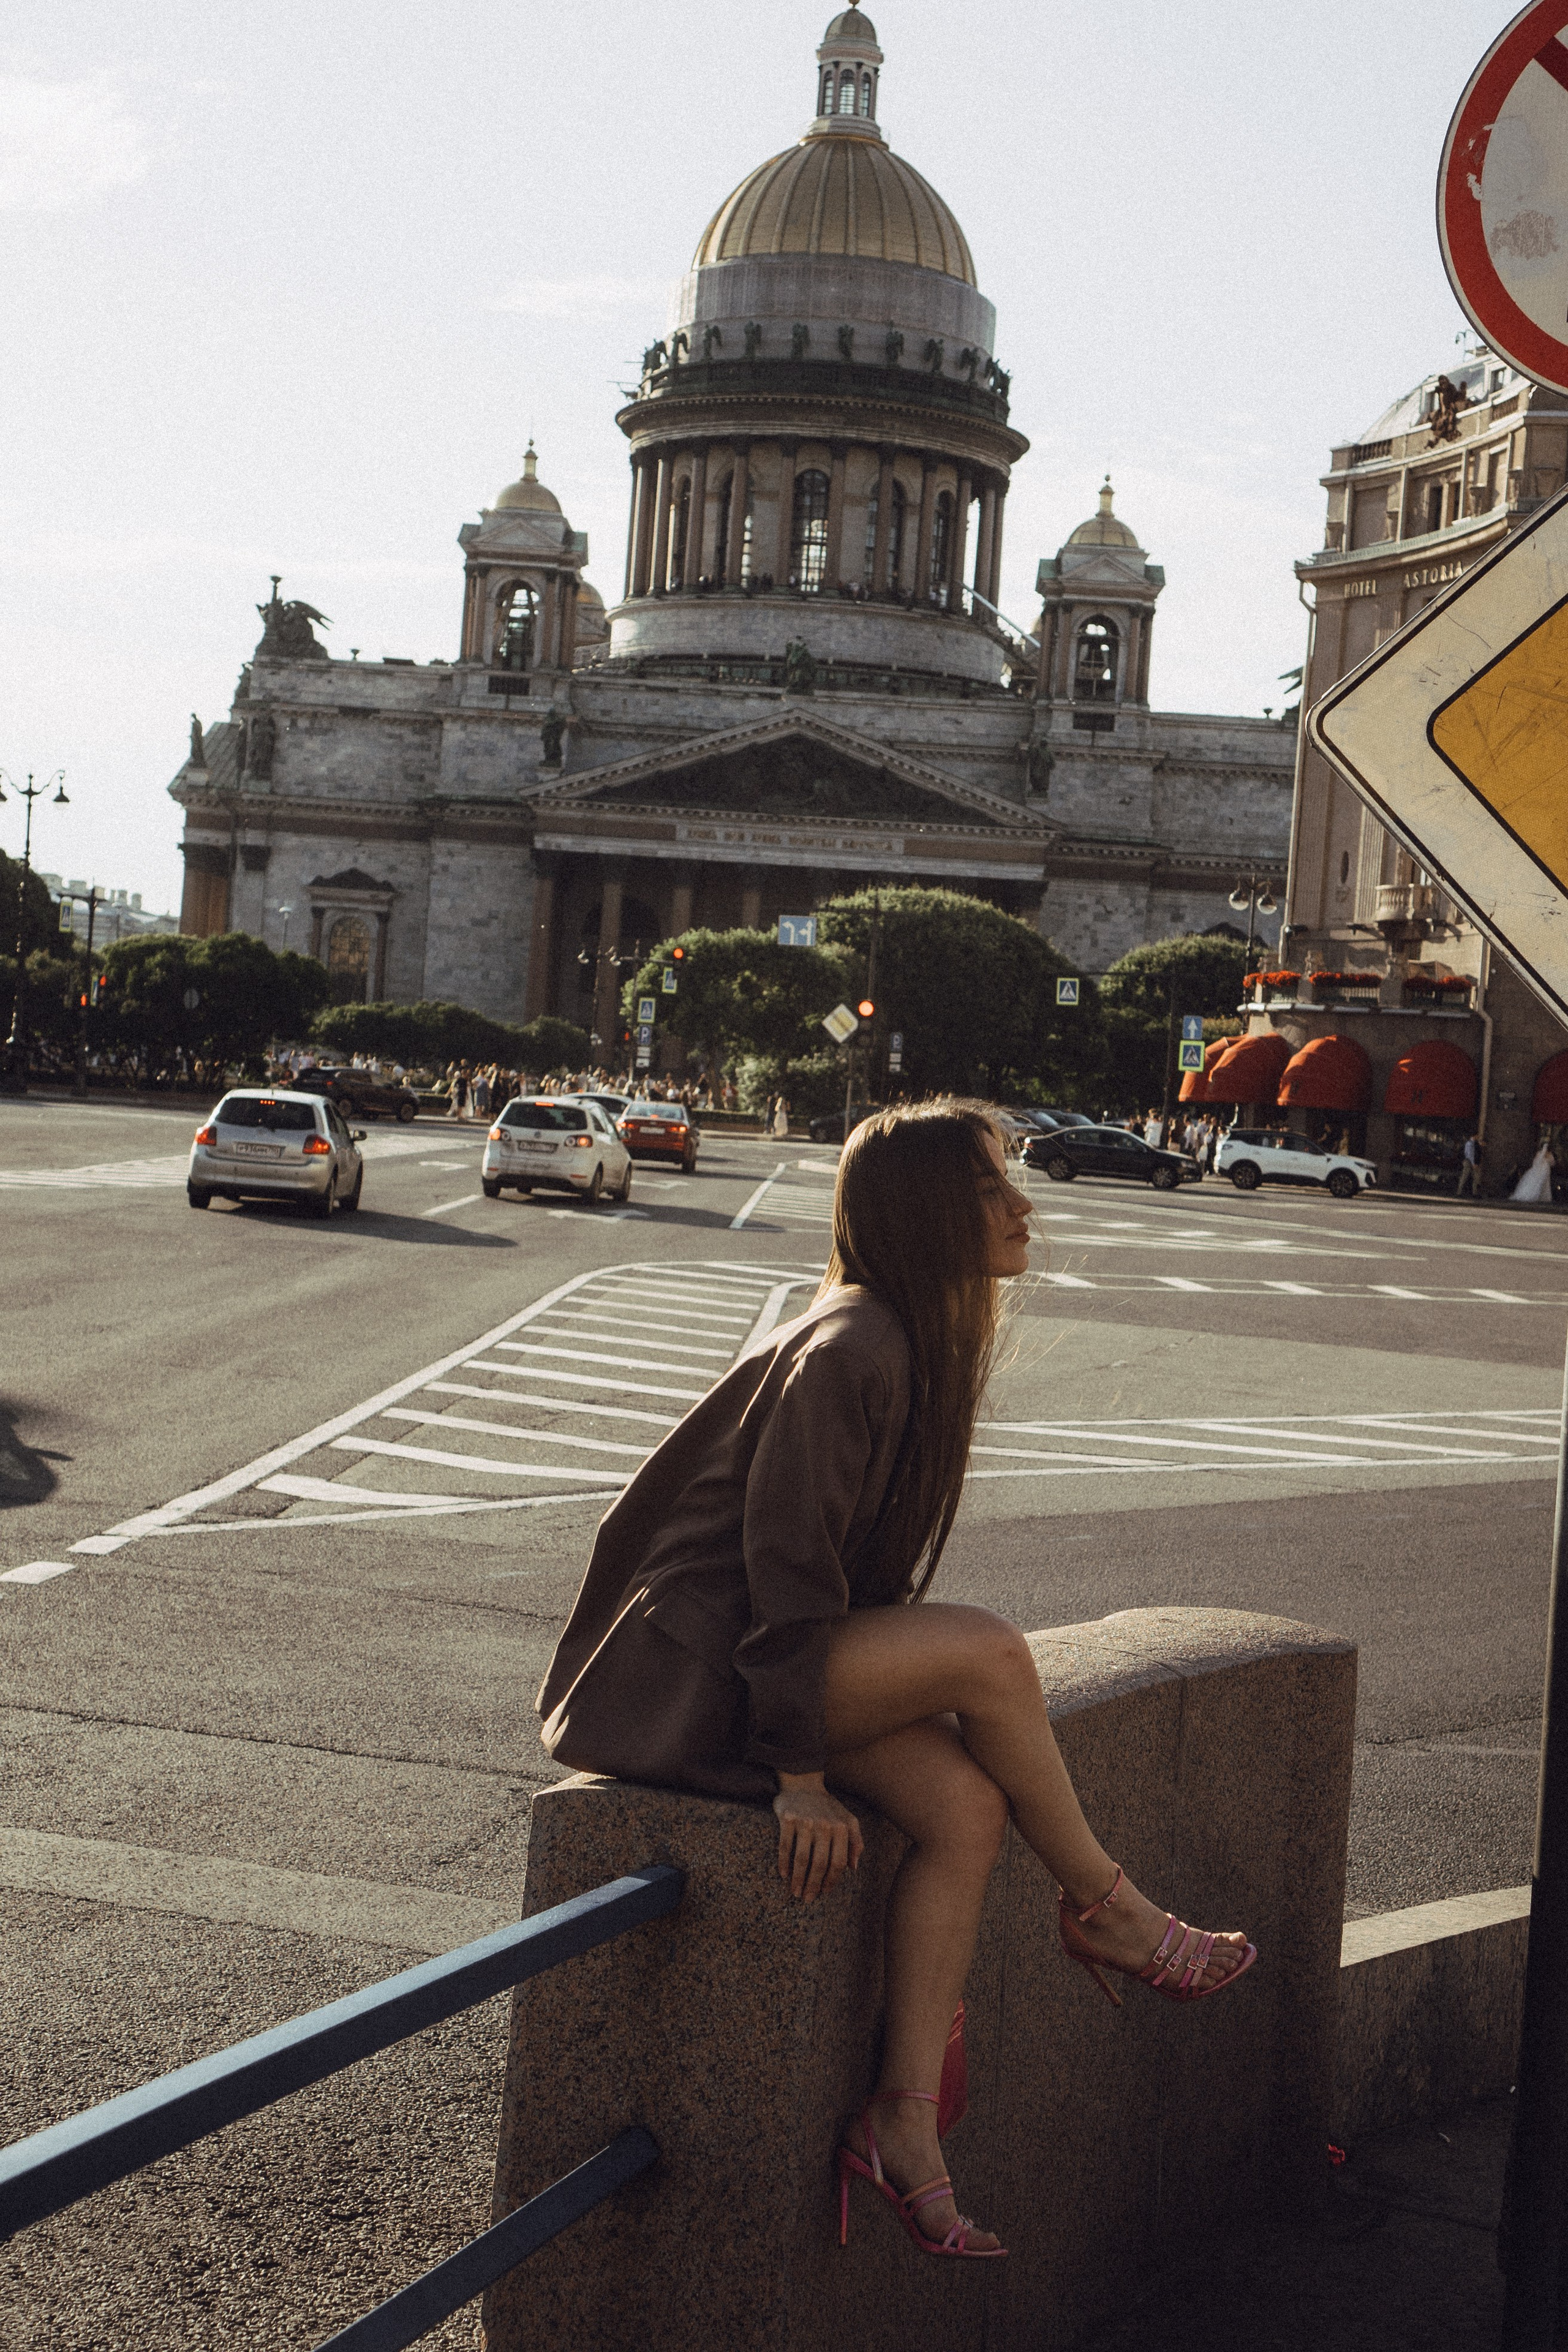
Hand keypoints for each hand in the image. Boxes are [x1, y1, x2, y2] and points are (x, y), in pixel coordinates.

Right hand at [773, 1772, 862, 1902]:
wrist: (803, 1783)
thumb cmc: (828, 1806)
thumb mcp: (848, 1820)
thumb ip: (856, 1842)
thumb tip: (853, 1868)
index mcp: (841, 1827)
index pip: (839, 1861)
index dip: (832, 1880)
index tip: (824, 1892)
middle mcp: (824, 1825)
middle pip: (820, 1863)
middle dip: (814, 1885)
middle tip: (807, 1899)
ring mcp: (805, 1822)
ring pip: (802, 1858)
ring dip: (798, 1879)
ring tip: (795, 1892)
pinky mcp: (787, 1819)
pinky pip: (785, 1846)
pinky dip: (784, 1863)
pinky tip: (784, 1875)